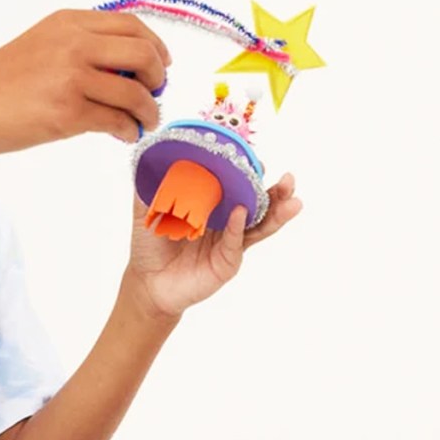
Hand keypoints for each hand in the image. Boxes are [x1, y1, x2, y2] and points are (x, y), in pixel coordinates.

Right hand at [0, 10, 168, 154]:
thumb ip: (80, 48)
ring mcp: (71, 77)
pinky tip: (124, 135)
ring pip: (136, 91)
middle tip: (154, 95)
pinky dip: (129, 129)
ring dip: (149, 110)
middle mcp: (74, 43)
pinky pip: (117, 120)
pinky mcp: (67, 112)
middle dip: (158, 78)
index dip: (156, 47)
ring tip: (144, 122)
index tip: (161, 66)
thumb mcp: (41, 46)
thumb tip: (126, 71)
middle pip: (144, 53)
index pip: (132, 25)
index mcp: (69, 23)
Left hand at [124, 173, 302, 317]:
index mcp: (213, 207)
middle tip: (290, 179)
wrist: (147, 282)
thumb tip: (149, 157)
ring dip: (276, 212)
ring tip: (293, 201)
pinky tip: (240, 213)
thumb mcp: (147, 211)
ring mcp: (230, 244)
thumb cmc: (150, 245)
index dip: (249, 173)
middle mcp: (228, 223)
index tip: (256, 158)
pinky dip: (238, 227)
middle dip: (278, 192)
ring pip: (259, 226)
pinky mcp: (226, 263)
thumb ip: (150, 187)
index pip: (238, 186)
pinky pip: (235, 243)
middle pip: (259, 205)